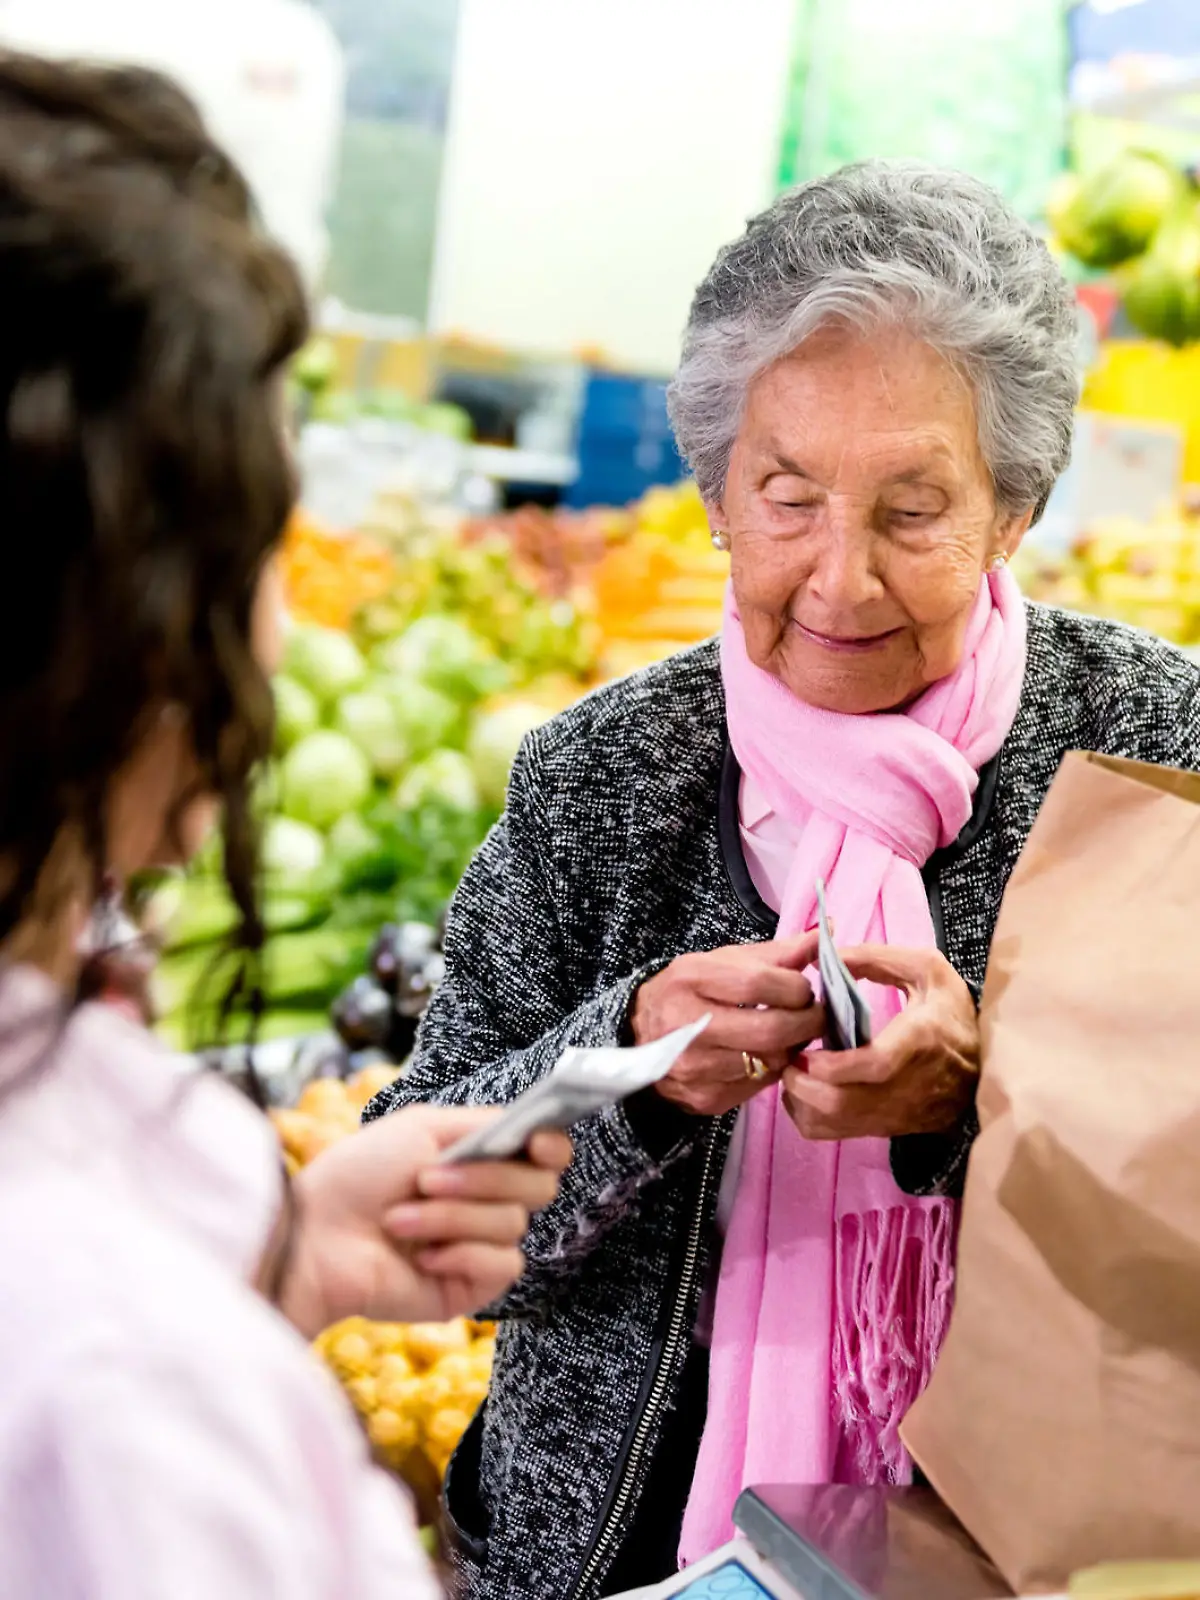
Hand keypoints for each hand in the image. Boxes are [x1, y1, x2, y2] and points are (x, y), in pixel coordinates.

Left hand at [278, 1106, 571, 1337]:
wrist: (317, 1239)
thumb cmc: (359, 1176)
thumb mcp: (422, 1127)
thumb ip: (485, 1124)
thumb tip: (537, 1131)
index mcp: (480, 1158)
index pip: (546, 1152)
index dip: (552, 1145)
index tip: (537, 1143)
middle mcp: (487, 1200)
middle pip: (539, 1185)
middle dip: (484, 1178)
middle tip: (426, 1179)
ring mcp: (481, 1244)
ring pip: (512, 1223)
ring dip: (450, 1217)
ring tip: (399, 1220)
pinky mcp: (472, 1287)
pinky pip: (503, 1264)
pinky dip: (460, 1255)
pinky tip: (422, 1258)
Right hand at [630, 933, 824, 1116]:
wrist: (638, 1033)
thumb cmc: (691, 990)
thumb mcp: (725, 962)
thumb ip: (778, 953)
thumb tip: (825, 934)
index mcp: (692, 979)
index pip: (760, 983)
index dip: (795, 988)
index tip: (805, 990)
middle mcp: (686, 1025)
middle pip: (770, 1030)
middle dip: (806, 1023)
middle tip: (815, 1016)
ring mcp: (694, 1068)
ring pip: (770, 1062)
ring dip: (793, 1048)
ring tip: (791, 1034)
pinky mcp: (703, 1098)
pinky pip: (759, 1087)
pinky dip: (773, 1070)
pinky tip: (768, 1055)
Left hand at [782, 945, 978, 1141]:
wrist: (985, 1067)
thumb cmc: (951, 1013)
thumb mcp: (927, 970)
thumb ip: (876, 958)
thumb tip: (826, 959)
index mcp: (920, 1040)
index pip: (876, 1065)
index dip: (836, 1064)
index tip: (808, 1052)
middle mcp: (906, 1085)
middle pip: (844, 1102)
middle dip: (804, 1085)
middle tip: (789, 1057)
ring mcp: (895, 1113)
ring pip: (835, 1124)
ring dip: (802, 1101)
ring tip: (794, 1071)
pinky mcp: (886, 1129)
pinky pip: (835, 1134)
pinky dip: (809, 1116)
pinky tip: (807, 1089)